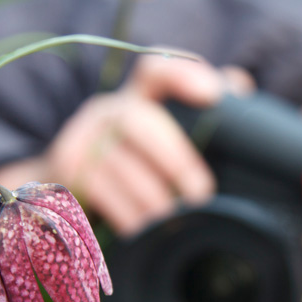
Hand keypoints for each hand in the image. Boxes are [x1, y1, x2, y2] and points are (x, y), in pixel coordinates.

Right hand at [0, 55, 252, 233]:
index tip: (213, 96)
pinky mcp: (66, 171)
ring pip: (121, 165)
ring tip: (175, 220)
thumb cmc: (131, 166)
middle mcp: (107, 110)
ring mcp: (82, 138)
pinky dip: (127, 216)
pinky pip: (101, 194)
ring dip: (153, 199)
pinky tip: (143, 231)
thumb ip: (198, 115)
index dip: (183, 75)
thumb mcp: (162, 139)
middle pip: (140, 121)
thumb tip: (239, 87)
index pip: (156, 71)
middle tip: (201, 193)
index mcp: (138, 97)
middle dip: (175, 159)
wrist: (62, 189)